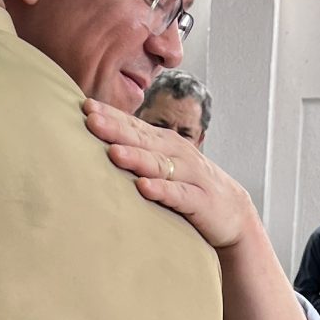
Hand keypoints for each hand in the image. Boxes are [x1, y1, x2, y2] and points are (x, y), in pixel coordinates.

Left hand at [81, 100, 255, 252]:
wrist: (234, 213)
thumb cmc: (189, 187)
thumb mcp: (164, 166)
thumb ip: (138, 154)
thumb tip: (99, 146)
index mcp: (165, 143)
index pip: (135, 126)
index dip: (112, 116)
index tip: (85, 107)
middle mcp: (177, 153)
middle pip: (143, 139)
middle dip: (117, 129)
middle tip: (92, 120)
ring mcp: (190, 176)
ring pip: (160, 164)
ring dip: (136, 158)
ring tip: (114, 152)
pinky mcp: (200, 201)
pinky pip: (179, 195)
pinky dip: (162, 191)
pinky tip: (144, 188)